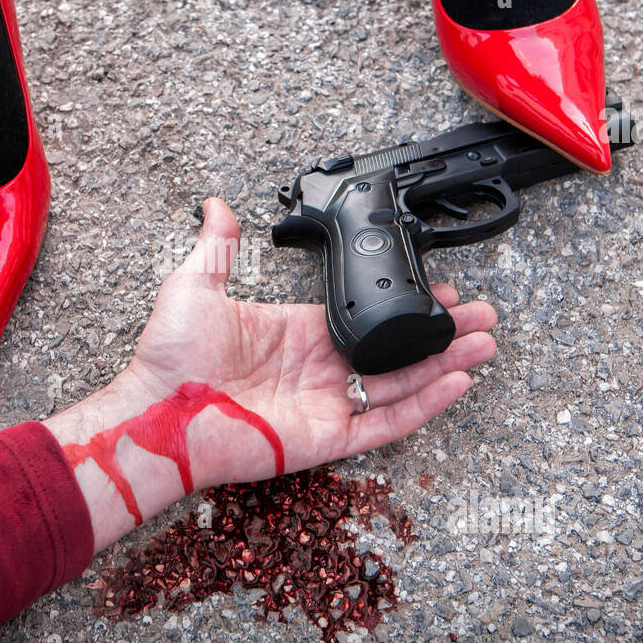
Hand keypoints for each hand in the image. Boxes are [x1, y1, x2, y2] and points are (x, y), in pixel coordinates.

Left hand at [45, 198, 497, 547]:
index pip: (365, 316)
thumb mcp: (195, 286)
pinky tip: (456, 381)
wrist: (157, 414)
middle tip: (483, 318)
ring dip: (444, 363)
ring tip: (485, 344)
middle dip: (440, 333)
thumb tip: (217, 205)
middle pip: (394, 349)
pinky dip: (423, 404)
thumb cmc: (169, 358)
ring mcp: (325, 403)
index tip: (443, 288)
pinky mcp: (327, 437)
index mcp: (296, 332)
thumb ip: (217, 247)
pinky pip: (386, 422)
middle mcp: (318, 368)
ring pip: (401, 384)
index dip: (403, 304)